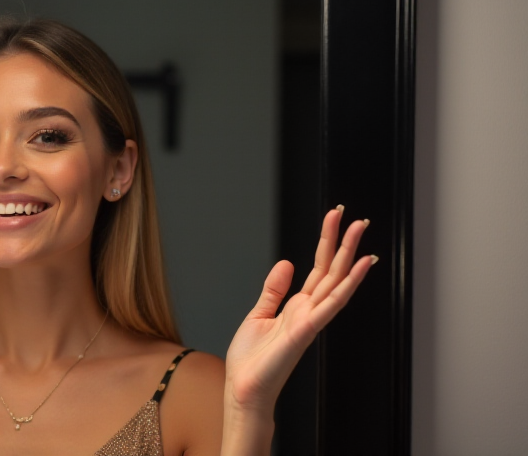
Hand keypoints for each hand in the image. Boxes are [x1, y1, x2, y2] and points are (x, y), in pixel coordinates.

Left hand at [224, 206, 376, 414]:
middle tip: (356, 218)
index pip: (318, 269)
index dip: (327, 244)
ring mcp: (311, 319)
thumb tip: (286, 263)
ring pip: (336, 281)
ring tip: (360, 230)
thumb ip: (273, 290)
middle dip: (343, 242)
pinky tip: (359, 266)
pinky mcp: (306, 329)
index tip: (334, 220)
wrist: (245, 388)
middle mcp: (309, 311)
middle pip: (331, 270)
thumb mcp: (258, 315)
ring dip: (350, 255)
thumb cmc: (252, 360)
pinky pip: (331, 303)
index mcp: (297, 307)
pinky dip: (347, 284)